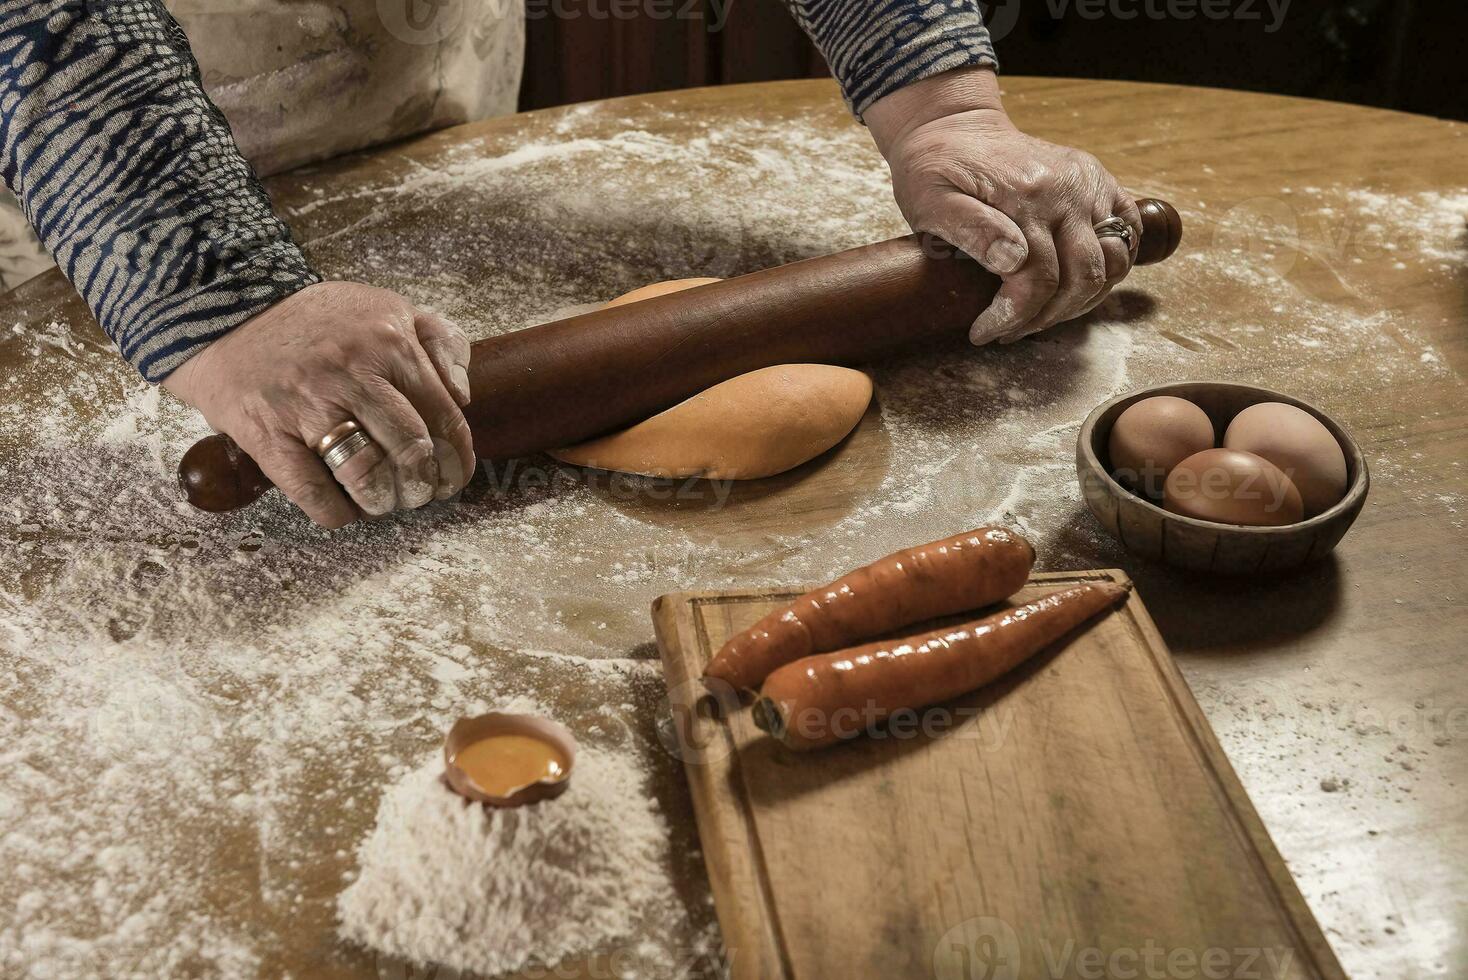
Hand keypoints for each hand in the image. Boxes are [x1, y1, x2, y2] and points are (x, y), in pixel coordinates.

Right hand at [163, 281, 475, 527]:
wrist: (224, 312)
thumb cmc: (319, 320)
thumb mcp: (389, 308)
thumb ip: (441, 342)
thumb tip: (462, 396)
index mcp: (390, 344)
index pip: (444, 416)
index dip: (456, 459)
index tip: (453, 477)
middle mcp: (353, 373)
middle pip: (411, 449)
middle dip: (424, 484)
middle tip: (420, 494)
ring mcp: (308, 404)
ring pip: (366, 474)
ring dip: (385, 501)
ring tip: (385, 501)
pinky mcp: (267, 432)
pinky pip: (312, 491)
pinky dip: (337, 512)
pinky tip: (345, 509)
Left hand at [866, 68, 1140, 344]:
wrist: (954, 127)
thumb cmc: (935, 169)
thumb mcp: (931, 200)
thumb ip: (971, 230)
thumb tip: (1014, 262)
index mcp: (1025, 198)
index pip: (1037, 280)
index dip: (1014, 317)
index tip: (984, 333)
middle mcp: (1067, 190)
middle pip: (1082, 278)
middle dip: (1046, 317)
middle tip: (1011, 329)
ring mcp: (1089, 184)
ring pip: (1113, 263)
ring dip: (1082, 300)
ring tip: (1042, 312)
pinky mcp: (1100, 181)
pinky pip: (1128, 233)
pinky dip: (1113, 266)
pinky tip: (1075, 282)